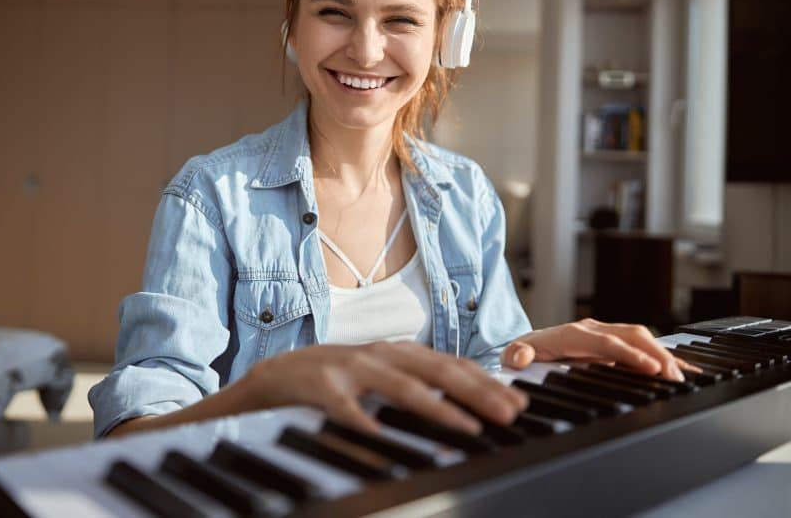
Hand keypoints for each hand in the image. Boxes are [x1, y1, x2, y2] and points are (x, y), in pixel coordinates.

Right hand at [244, 341, 527, 434]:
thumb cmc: (333, 379)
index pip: (451, 365)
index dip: (486, 382)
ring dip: (437, 406)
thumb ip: (416, 384)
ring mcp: (350, 367)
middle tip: (509, 414)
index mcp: (397, 353)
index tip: (518, 402)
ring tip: (466, 426)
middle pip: (436, 370)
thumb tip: (467, 405)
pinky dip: (365, 422)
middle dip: (477, 391)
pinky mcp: (319, 386)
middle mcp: (380, 354)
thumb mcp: (380, 377)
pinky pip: (345, 409)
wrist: (273, 376)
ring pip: (400, 386)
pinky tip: (382, 437)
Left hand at [501, 318, 694, 381]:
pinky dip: (661, 354)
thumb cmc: (523, 352)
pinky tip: (681, 367)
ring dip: (662, 354)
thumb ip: (516, 355)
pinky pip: (640, 344)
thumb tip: (518, 357)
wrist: (525, 345)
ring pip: (640, 337)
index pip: (608, 342)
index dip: (630, 354)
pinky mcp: (612, 341)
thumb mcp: (514, 354)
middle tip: (675, 377)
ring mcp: (604, 333)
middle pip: (632, 336)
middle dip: (656, 354)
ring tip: (680, 377)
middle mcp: (592, 329)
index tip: (651, 368)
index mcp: (573, 333)